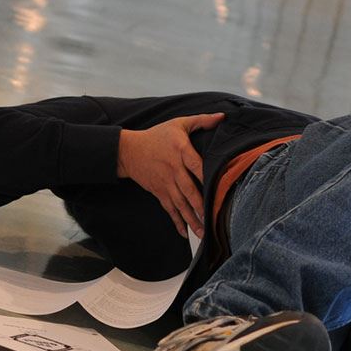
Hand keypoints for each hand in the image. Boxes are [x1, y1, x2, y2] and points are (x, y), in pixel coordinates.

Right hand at [117, 112, 223, 236]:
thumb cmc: (157, 136)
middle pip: (189, 191)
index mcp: (180, 151)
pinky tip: (185, 233)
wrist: (129, 151)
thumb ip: (201, 121)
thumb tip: (222, 117)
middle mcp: (174, 170)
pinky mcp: (159, 192)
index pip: (196, 166)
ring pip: (180, 204)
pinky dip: (177, 222)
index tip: (217, 189)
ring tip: (202, 233)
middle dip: (199, 207)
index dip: (206, 178)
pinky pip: (169, 209)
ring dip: (191, 219)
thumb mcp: (178, 123)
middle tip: (211, 220)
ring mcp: (166, 183)